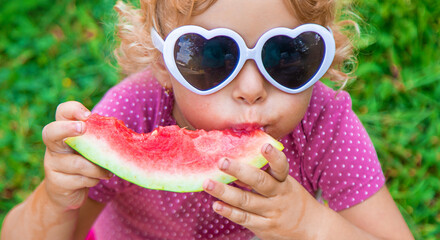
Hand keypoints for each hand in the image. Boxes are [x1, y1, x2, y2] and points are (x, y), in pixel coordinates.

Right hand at [42, 101, 111, 209]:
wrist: (66, 194)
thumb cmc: (84, 164)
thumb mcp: (91, 149)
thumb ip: (99, 139)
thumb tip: (124, 134)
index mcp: (64, 132)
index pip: (63, 112)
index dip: (73, 109)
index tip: (87, 115)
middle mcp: (54, 145)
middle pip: (51, 132)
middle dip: (67, 128)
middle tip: (82, 128)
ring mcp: (52, 164)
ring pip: (78, 163)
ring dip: (96, 168)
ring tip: (107, 172)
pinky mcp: (56, 182)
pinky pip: (80, 180)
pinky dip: (93, 180)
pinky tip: (96, 180)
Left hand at [203, 143, 323, 239]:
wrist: (311, 228)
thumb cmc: (291, 199)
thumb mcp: (285, 184)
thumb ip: (264, 174)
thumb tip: (237, 159)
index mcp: (284, 182)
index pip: (281, 167)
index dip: (273, 157)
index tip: (264, 145)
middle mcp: (278, 196)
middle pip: (259, 182)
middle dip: (239, 171)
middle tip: (222, 161)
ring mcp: (271, 212)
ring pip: (246, 201)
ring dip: (224, 192)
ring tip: (208, 183)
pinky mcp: (263, 227)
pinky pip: (244, 218)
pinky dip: (229, 211)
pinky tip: (216, 204)